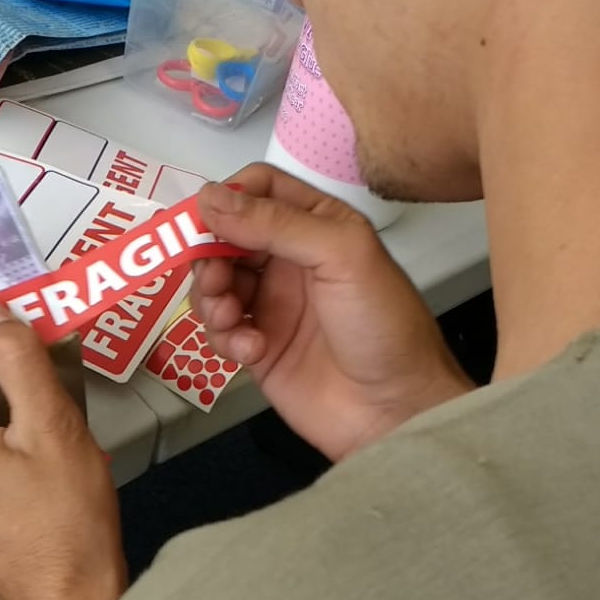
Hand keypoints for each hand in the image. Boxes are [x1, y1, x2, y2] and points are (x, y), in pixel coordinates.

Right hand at [192, 165, 472, 461]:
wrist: (394, 410)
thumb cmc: (385, 326)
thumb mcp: (340, 255)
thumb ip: (275, 223)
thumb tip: (212, 197)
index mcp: (317, 224)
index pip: (258, 190)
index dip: (228, 198)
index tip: (205, 220)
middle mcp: (291, 260)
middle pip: (225, 237)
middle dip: (209, 255)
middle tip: (216, 280)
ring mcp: (272, 304)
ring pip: (215, 284)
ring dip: (212, 299)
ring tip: (232, 318)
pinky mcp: (258, 347)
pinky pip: (220, 330)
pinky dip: (225, 338)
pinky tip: (251, 350)